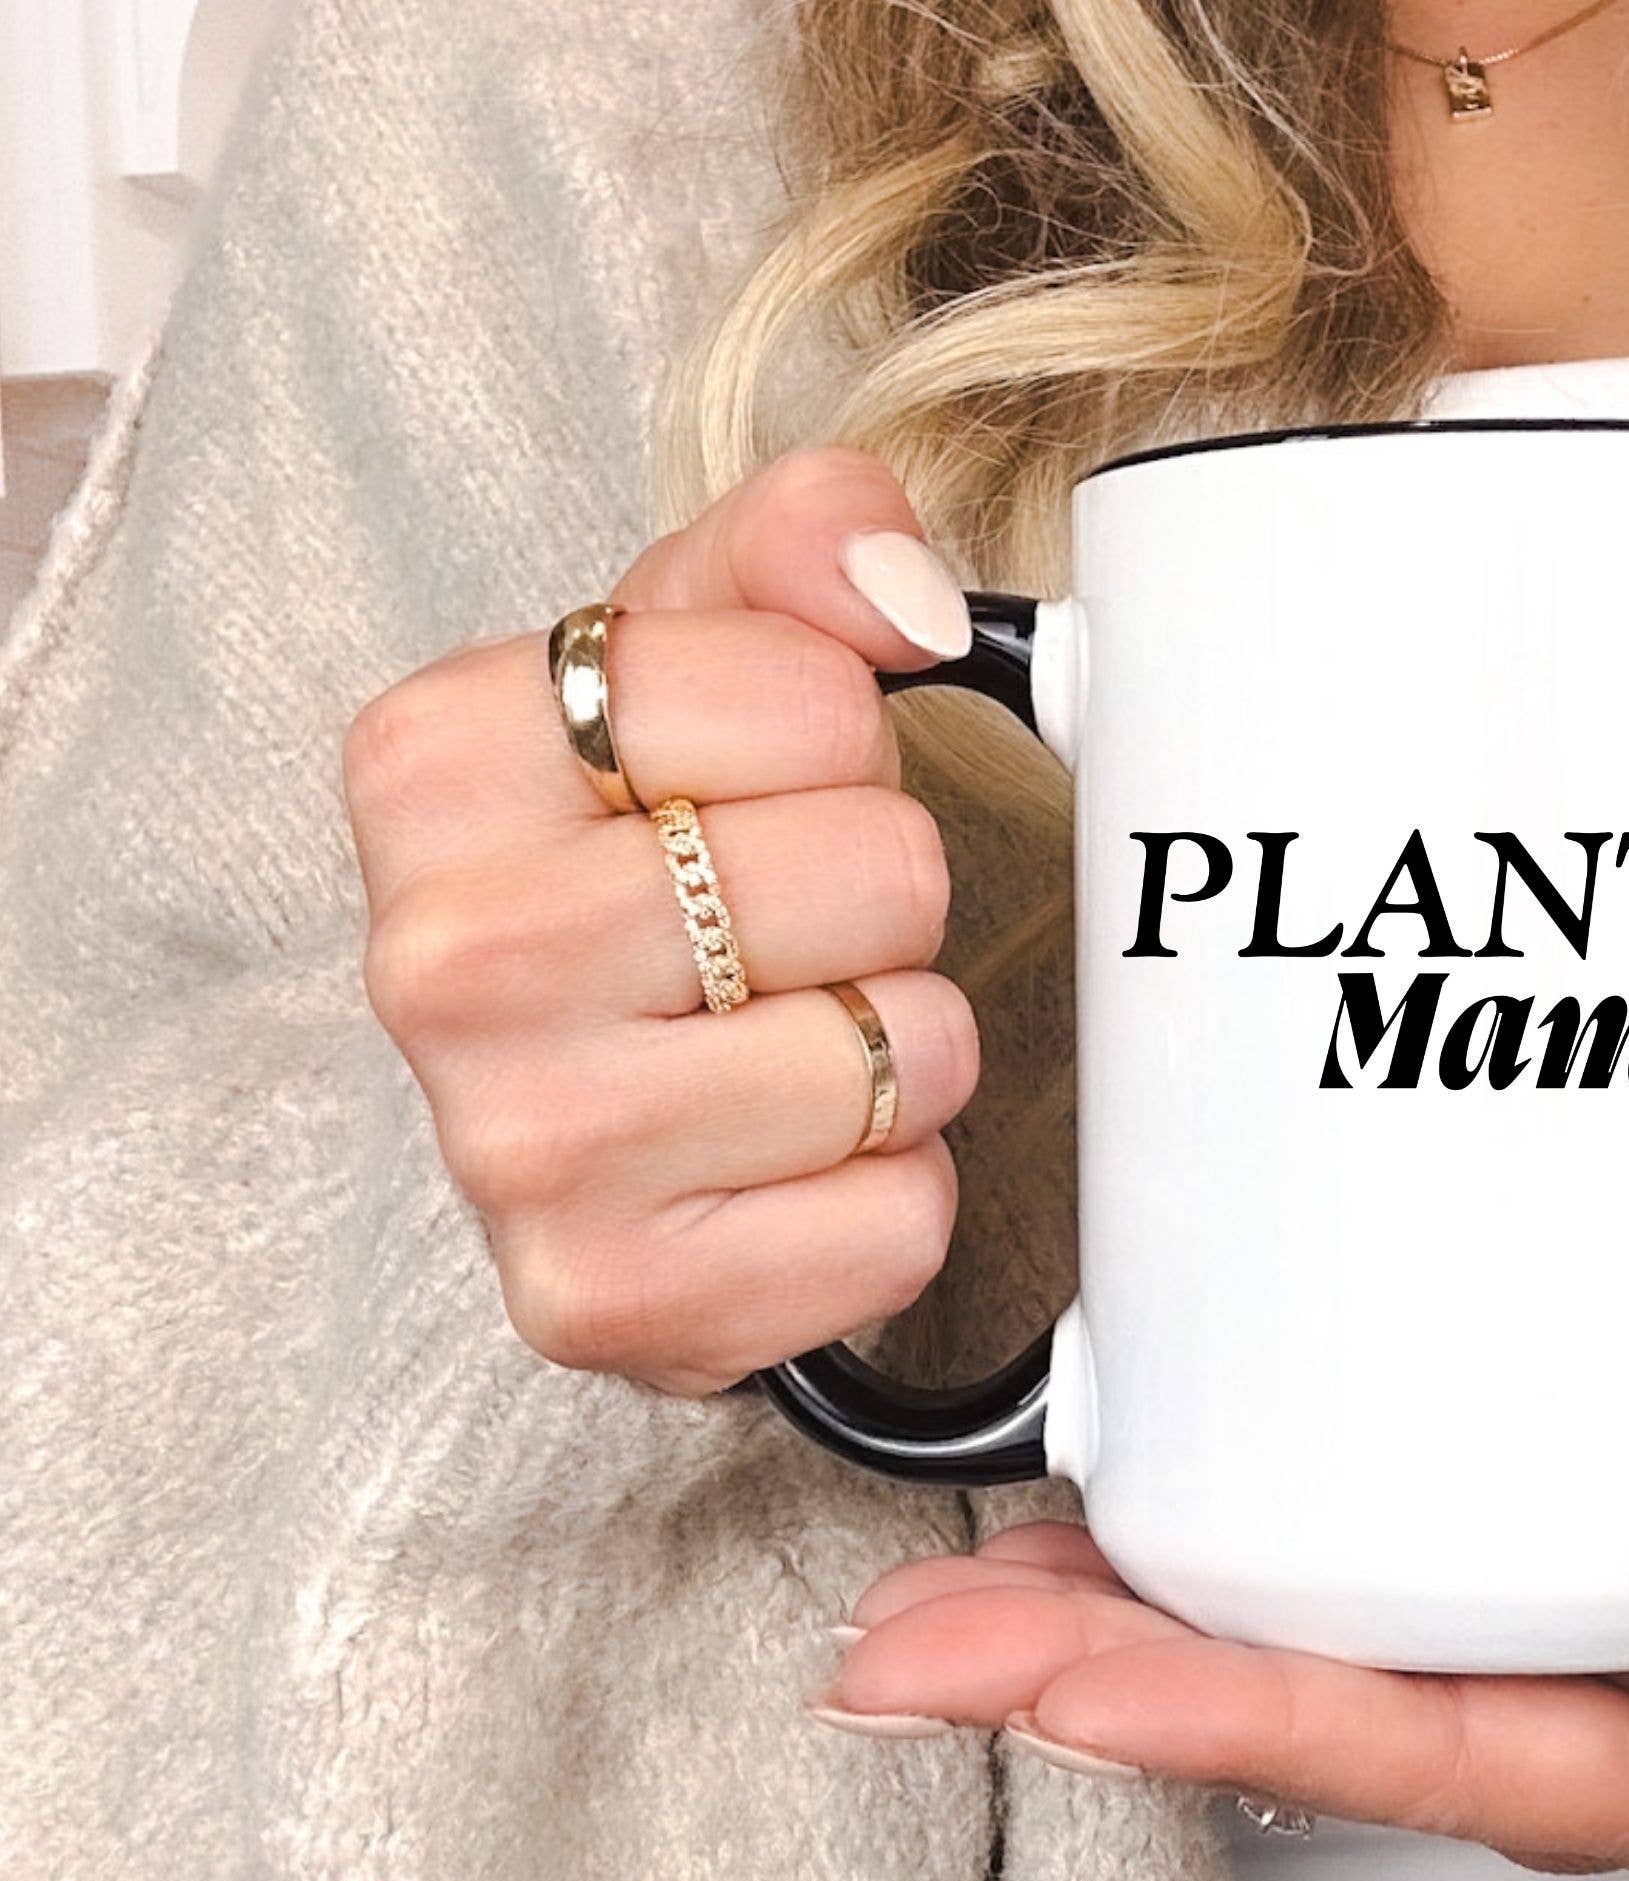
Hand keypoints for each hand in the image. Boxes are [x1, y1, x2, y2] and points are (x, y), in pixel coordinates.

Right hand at [341, 447, 990, 1395]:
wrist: (577, 1109)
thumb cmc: (638, 867)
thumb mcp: (695, 653)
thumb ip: (800, 541)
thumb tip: (903, 589)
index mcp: (435, 764)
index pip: (815, 697)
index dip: (843, 737)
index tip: (756, 785)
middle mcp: (441, 960)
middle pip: (882, 870)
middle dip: (885, 896)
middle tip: (785, 932)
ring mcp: (515, 1151)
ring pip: (907, 1048)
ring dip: (898, 1046)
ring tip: (789, 1042)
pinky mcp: (606, 1306)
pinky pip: (899, 1221)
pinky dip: (890, 1198)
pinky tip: (788, 1171)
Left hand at [816, 1391, 1628, 1880]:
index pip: (1433, 1761)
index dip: (1243, 1725)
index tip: (1075, 1679)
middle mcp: (1579, 1735)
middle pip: (1306, 1728)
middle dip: (1093, 1695)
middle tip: (900, 1649)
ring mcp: (1544, 1655)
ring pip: (1292, 1660)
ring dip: (1101, 1633)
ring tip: (927, 1602)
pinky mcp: (1529, 1559)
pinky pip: (1336, 1581)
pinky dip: (1195, 1555)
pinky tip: (1085, 1522)